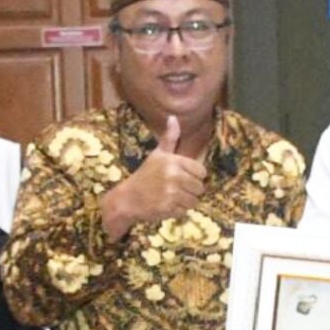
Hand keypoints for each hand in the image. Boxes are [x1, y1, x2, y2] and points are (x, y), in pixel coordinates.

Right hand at [101, 116, 206, 239]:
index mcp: (173, 161)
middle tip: (175, 189)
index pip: (202, 172)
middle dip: (190, 191)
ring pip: (194, 201)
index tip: (182, 177)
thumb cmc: (145, 175)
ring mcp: (170, 192)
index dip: (195, 176)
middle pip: (200, 188)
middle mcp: (173, 175)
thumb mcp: (157, 154)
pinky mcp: (167, 208)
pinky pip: (184, 212)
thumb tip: (173, 117)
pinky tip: (166, 206)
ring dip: (185, 202)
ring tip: (171, 198)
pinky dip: (177, 212)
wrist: (127, 198)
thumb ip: (169, 138)